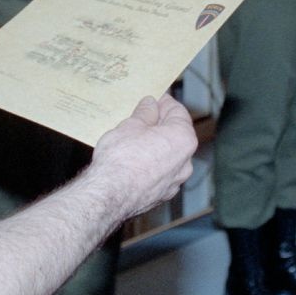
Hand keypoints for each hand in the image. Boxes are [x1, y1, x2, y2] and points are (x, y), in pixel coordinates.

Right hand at [92, 95, 197, 219]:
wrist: (109, 195)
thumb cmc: (122, 158)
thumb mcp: (131, 125)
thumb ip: (145, 113)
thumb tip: (150, 105)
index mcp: (183, 139)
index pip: (178, 112)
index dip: (164, 102)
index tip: (153, 98)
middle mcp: (185, 162)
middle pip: (175, 135)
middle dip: (159, 125)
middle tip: (140, 116)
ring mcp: (174, 182)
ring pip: (167, 156)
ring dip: (154, 146)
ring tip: (132, 138)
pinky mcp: (161, 196)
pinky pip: (159, 173)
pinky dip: (150, 165)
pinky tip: (132, 160)